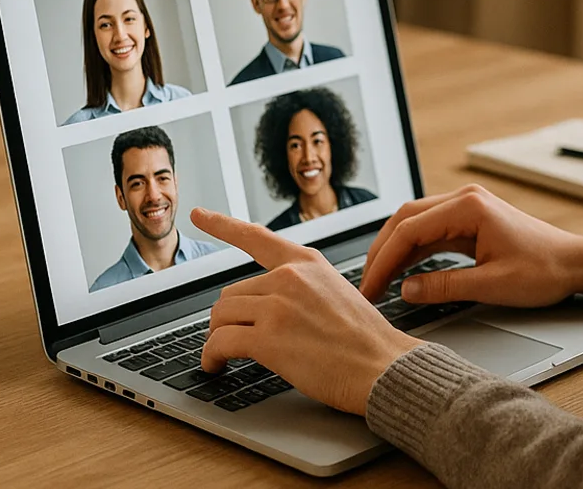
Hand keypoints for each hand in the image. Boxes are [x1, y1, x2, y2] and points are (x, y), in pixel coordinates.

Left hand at [190, 208, 421, 415]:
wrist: (383, 367)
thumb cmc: (364, 340)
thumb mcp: (336, 291)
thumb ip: (300, 287)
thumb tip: (262, 303)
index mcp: (306, 262)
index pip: (255, 237)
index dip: (221, 225)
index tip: (199, 214)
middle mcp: (289, 277)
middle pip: (230, 293)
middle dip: (229, 319)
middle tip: (235, 341)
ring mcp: (278, 306)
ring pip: (220, 317)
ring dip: (217, 339)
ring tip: (223, 356)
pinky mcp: (268, 338)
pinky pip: (220, 343)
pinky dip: (211, 357)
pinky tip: (215, 366)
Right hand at [358, 184, 582, 306]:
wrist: (574, 263)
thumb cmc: (544, 270)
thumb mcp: (492, 285)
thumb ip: (445, 287)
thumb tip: (406, 290)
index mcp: (469, 208)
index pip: (409, 229)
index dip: (383, 260)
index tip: (370, 287)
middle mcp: (464, 199)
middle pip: (405, 219)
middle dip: (381, 252)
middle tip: (366, 285)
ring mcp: (466, 208)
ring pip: (414, 223)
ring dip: (394, 250)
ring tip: (377, 281)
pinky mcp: (469, 220)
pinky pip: (431, 232)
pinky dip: (412, 251)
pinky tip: (401, 272)